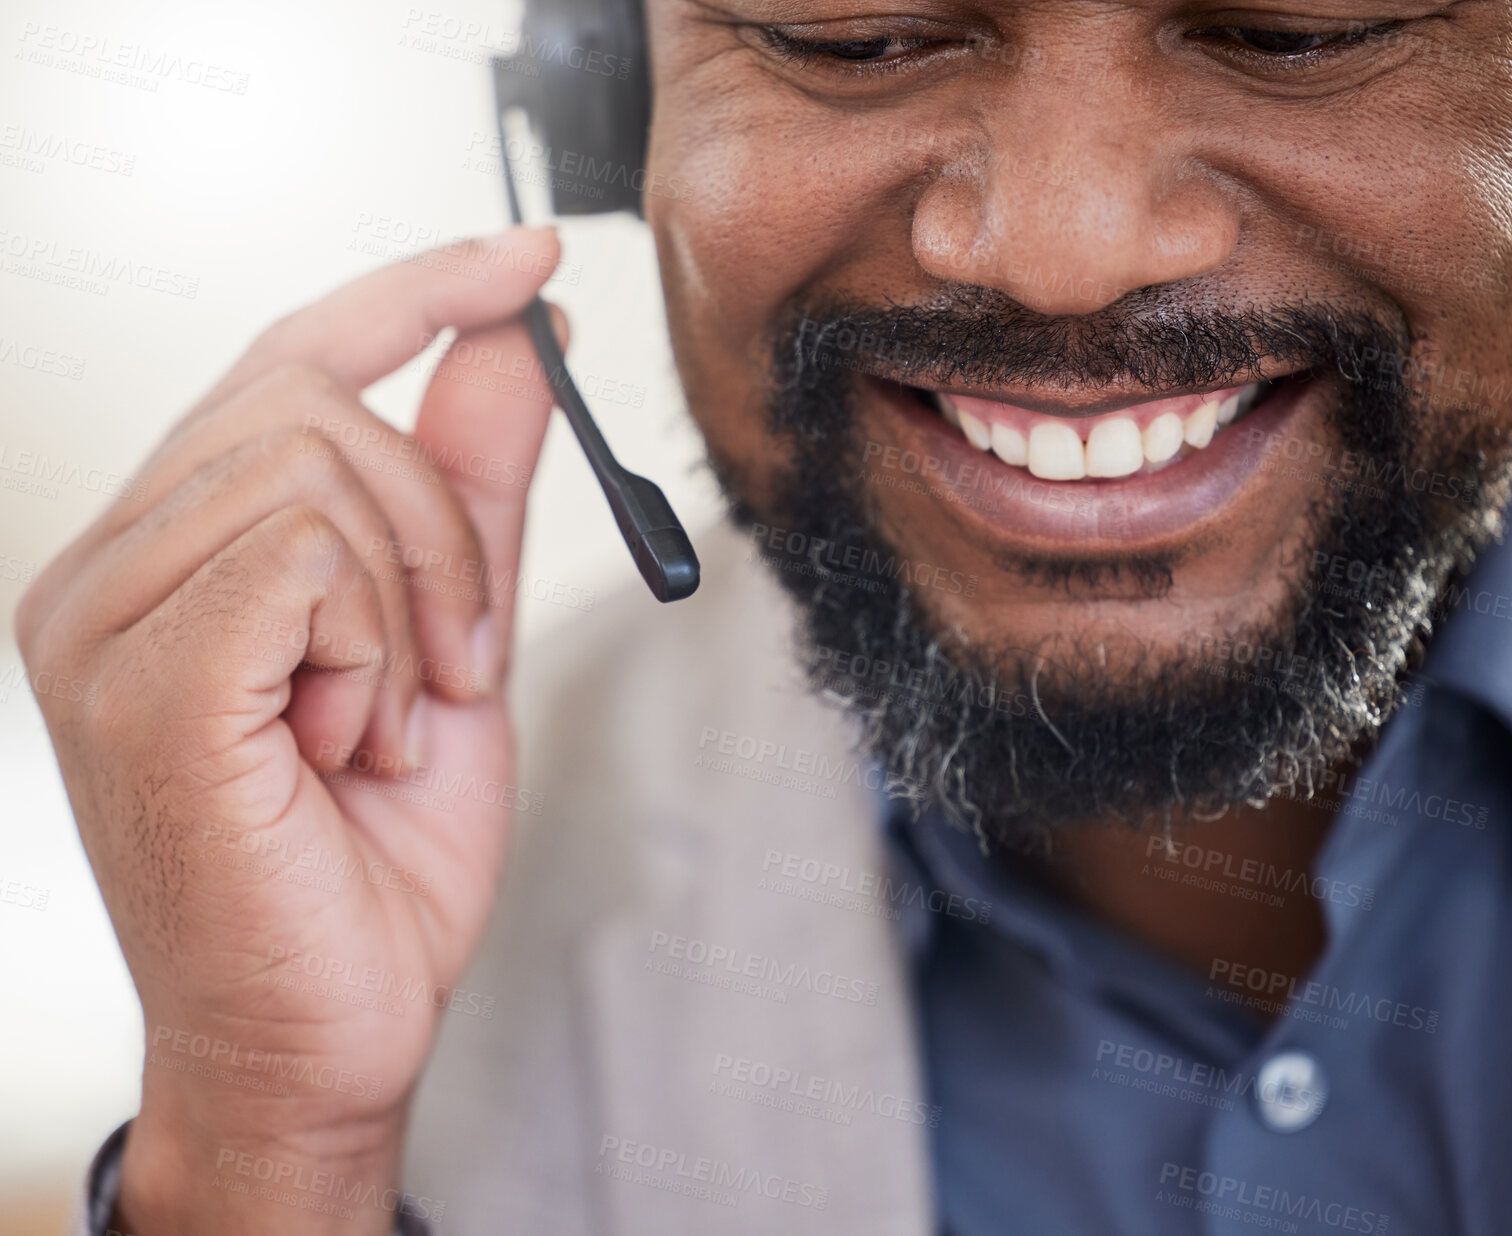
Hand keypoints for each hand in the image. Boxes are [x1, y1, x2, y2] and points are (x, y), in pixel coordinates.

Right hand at [16, 226, 563, 1233]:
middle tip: (465, 661)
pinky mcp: (140, 685)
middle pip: (310, 397)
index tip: (528, 261)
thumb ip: (472, 487)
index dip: (414, 290)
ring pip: (311, 468)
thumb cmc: (375, 854)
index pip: (286, 355)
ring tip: (402, 720)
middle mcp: (106, 566)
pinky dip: (375, 640)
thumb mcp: (453, 639)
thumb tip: (515, 338)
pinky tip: (359, 736)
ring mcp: (101, 624)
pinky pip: (300, 555)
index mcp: (174, 549)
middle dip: (442, 523)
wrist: (334, 1029)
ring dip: (415, 599)